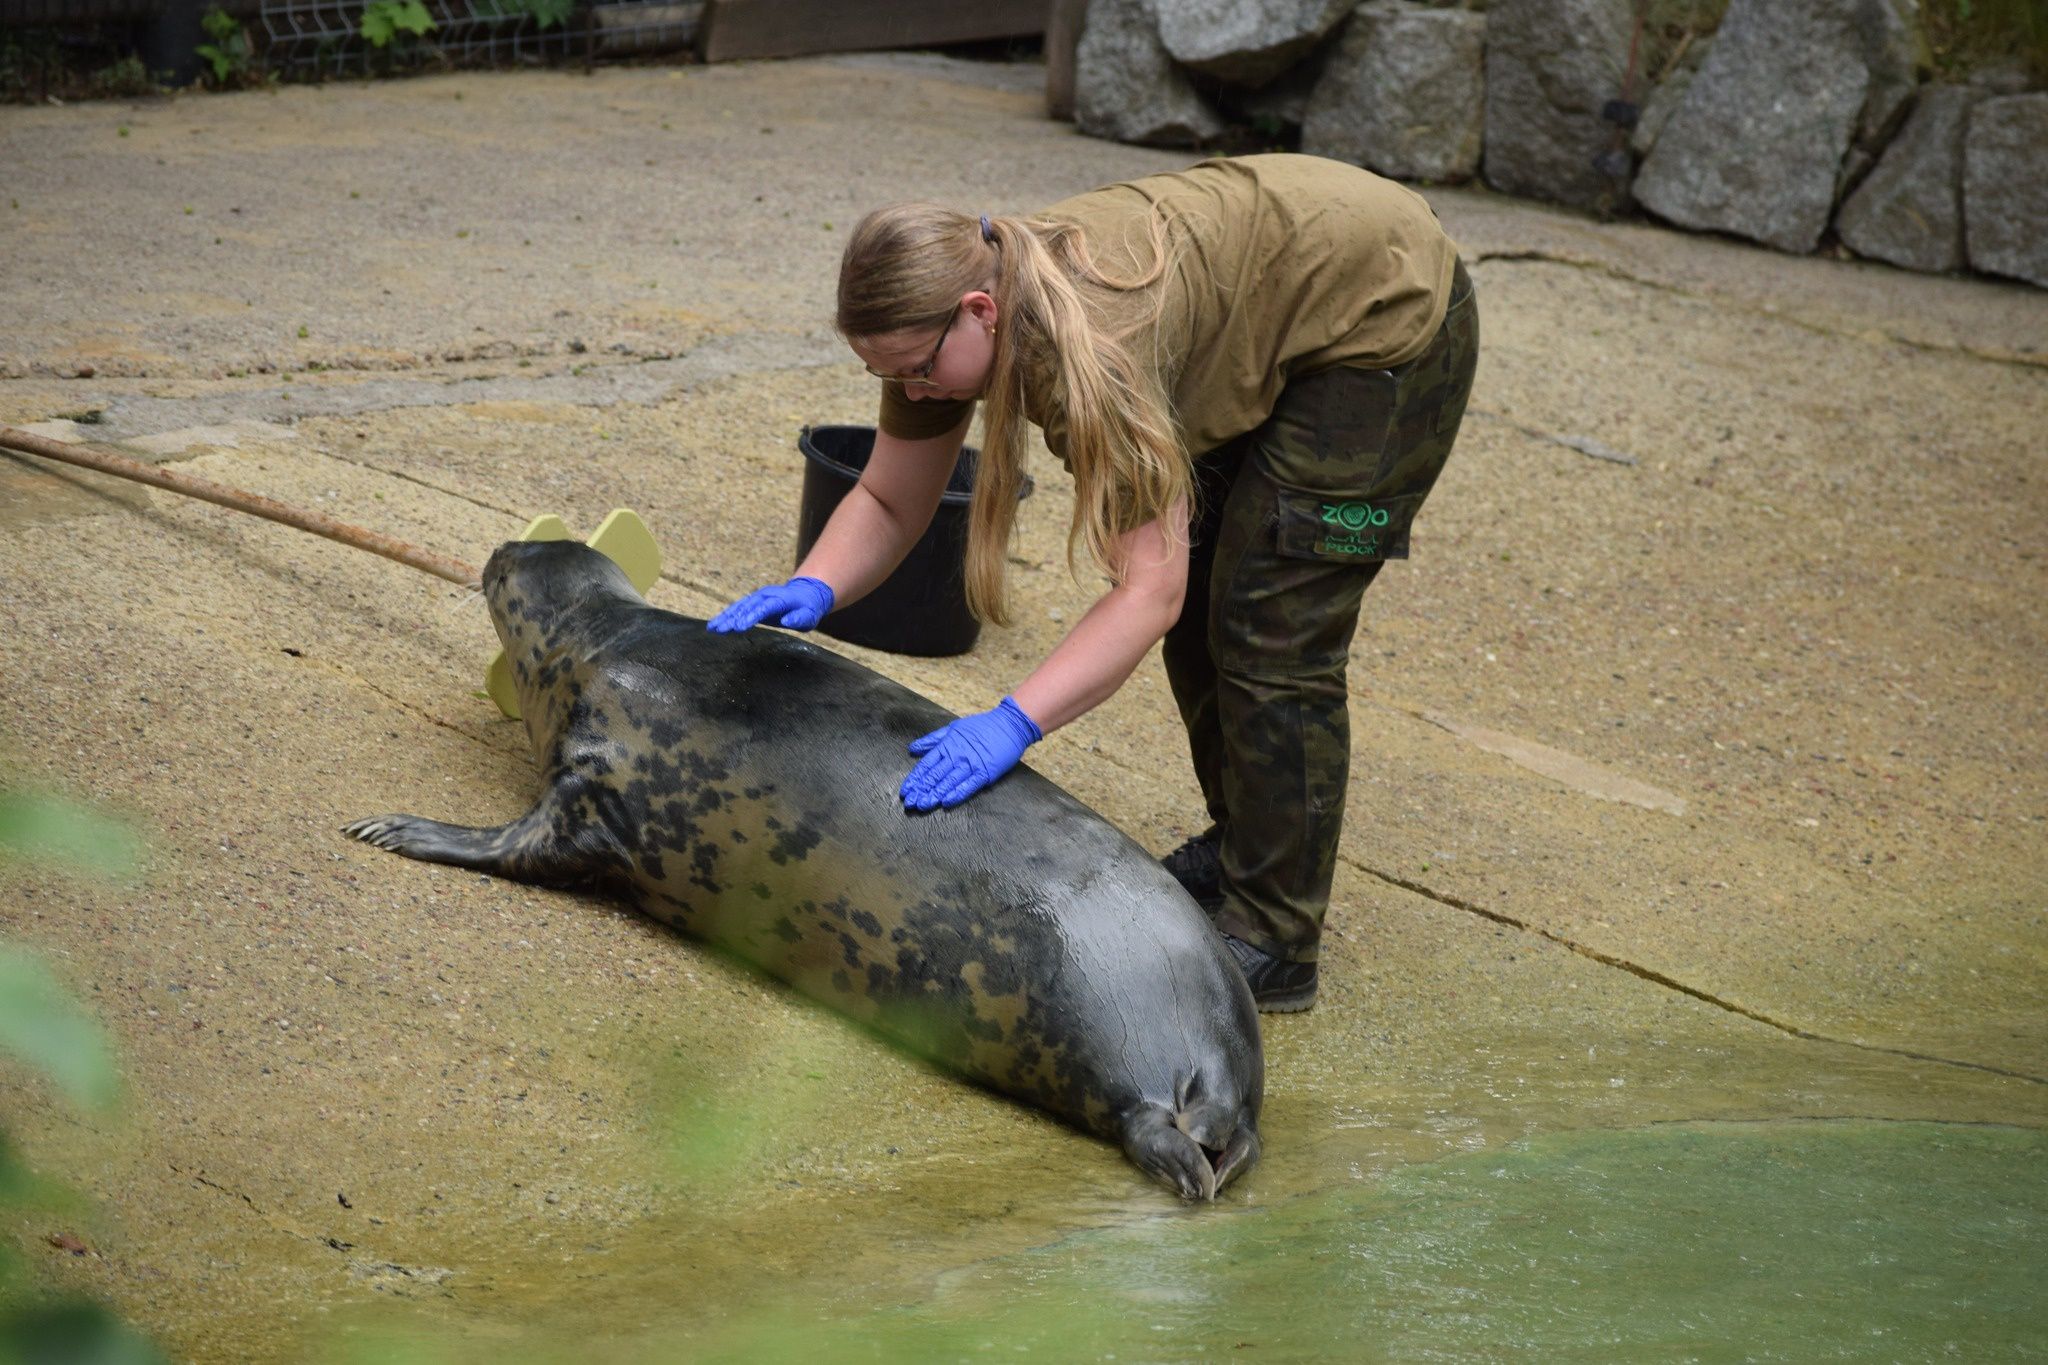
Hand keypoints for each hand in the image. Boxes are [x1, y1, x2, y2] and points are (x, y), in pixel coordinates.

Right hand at [706, 576, 834, 631]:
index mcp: (780, 599)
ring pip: (739, 607)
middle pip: (747, 607)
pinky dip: (726, 616)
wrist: (806, 594)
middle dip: (733, 618)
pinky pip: (737, 609)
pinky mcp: (753, 602)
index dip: (751, 616)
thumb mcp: (809, 616)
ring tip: (712, 628)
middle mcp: (766, 596)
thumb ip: (799, 618)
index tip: (739, 627)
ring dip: (725, 617)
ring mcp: (758, 598)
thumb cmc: (809, 608)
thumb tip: (787, 620)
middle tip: (721, 630)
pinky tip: (715, 625)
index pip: (764, 607)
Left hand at [901, 696, 1042, 810]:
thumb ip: (933, 740)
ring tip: (923, 804)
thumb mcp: (953, 728)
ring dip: (935, 794)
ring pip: (949, 781)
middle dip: (921, 790)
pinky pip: (969, 784)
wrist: (1009, 724)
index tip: (906, 791)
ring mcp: (971, 764)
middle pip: (935, 775)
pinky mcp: (986, 771)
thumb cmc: (981, 726)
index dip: (915, 779)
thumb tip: (912, 749)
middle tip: (911, 803)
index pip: (926, 765)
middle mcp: (957, 755)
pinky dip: (957, 793)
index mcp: (947, 745)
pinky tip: (946, 802)